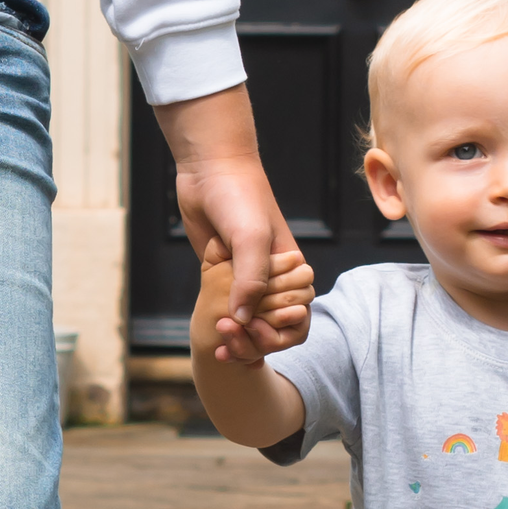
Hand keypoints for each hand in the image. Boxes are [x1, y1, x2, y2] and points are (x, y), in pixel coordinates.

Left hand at [153, 84, 311, 359]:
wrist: (210, 169)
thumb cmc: (240, 198)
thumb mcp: (251, 239)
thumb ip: (251, 281)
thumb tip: (242, 321)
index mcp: (290, 272)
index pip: (297, 319)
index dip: (281, 332)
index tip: (256, 328)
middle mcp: (271, 279)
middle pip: (272, 327)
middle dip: (255, 339)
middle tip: (230, 333)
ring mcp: (245, 278)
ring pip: (248, 321)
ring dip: (238, 335)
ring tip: (220, 334)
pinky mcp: (221, 274)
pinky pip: (227, 307)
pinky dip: (223, 322)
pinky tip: (213, 327)